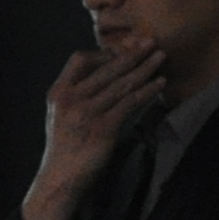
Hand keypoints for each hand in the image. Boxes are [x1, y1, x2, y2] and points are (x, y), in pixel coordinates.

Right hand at [20, 43, 164, 219]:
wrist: (61, 178)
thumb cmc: (65, 147)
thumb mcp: (62, 116)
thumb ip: (79, 95)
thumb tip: (108, 77)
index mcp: (58, 93)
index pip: (79, 59)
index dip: (103, 52)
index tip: (123, 51)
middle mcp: (71, 99)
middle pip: (106, 67)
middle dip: (132, 53)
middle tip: (151, 41)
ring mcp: (86, 113)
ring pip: (121, 83)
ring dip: (145, 67)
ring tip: (160, 56)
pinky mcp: (103, 128)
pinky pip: (130, 103)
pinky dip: (147, 90)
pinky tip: (159, 83)